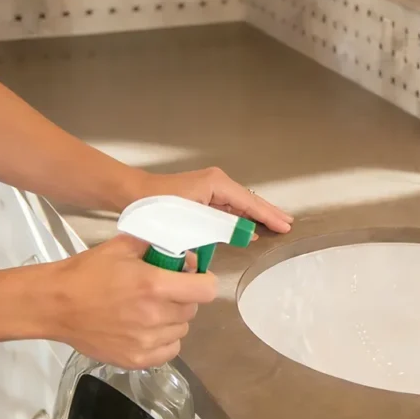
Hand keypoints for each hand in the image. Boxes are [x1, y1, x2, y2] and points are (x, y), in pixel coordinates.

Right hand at [45, 234, 216, 369]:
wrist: (55, 304)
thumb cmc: (87, 273)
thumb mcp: (123, 247)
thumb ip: (156, 245)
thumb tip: (183, 250)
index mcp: (154, 285)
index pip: (206, 290)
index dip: (203, 281)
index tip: (193, 278)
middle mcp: (155, 315)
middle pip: (193, 309)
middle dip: (183, 298)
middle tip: (163, 291)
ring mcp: (146, 341)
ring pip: (182, 330)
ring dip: (173, 319)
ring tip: (150, 311)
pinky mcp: (137, 359)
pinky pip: (169, 350)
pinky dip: (164, 340)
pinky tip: (147, 329)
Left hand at [139, 167, 293, 233]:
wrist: (132, 195)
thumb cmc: (156, 204)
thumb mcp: (192, 218)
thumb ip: (220, 227)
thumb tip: (244, 235)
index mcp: (216, 184)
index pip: (250, 202)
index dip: (269, 215)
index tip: (285, 225)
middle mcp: (216, 183)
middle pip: (249, 200)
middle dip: (268, 213)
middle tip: (287, 224)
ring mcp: (210, 189)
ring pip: (240, 205)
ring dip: (256, 216)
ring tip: (274, 225)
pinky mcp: (203, 197)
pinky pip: (229, 209)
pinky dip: (241, 218)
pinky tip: (248, 228)